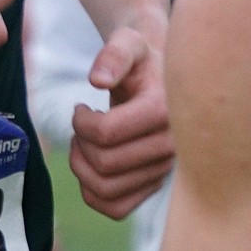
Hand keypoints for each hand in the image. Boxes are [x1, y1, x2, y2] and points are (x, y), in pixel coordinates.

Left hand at [69, 26, 173, 218]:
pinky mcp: (155, 184)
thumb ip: (113, 54)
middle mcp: (170, 147)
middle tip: (81, 122)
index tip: (81, 107)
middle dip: (80, 142)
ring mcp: (164, 170)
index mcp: (163, 111)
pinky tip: (91, 162)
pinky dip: (92, 191)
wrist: (160, 76)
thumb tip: (98, 80)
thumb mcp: (128, 42)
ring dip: (81, 167)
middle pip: (104, 163)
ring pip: (106, 190)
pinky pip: (116, 208)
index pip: (107, 133)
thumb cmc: (140, 57)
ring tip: (83, 142)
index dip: (81, 121)